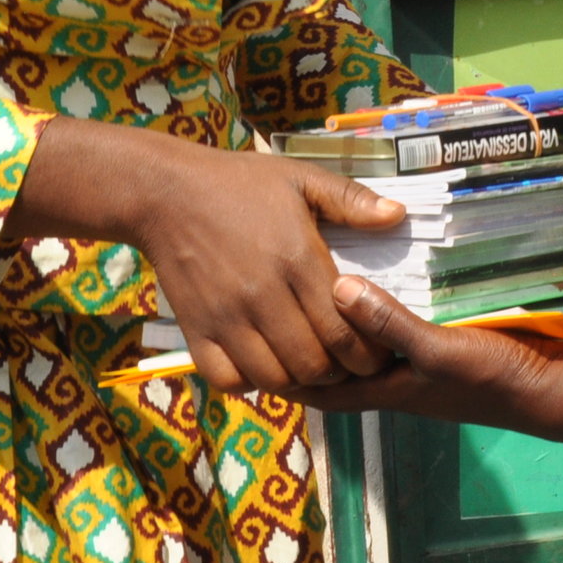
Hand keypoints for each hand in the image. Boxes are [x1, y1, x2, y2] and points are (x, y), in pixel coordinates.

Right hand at [128, 146, 407, 392]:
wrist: (165, 193)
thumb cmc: (240, 183)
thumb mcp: (300, 179)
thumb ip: (351, 200)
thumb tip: (398, 216)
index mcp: (297, 260)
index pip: (344, 332)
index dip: (367, 353)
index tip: (376, 349)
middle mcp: (263, 297)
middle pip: (314, 365)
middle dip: (339, 372)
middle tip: (346, 361)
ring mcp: (227, 319)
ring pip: (275, 380)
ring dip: (299, 381)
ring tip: (309, 364)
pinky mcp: (196, 332)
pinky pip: (229, 381)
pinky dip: (251, 383)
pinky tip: (264, 364)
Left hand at [280, 275, 562, 424]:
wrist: (545, 387)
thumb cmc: (489, 379)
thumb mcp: (437, 350)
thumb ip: (390, 322)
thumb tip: (337, 288)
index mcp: (379, 390)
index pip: (313, 387)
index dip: (277, 369)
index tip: (244, 337)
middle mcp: (386, 379)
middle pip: (328, 363)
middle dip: (296, 341)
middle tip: (265, 295)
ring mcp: (408, 364)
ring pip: (355, 346)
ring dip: (333, 321)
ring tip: (303, 280)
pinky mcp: (430, 345)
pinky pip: (386, 329)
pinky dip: (370, 309)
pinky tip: (367, 278)